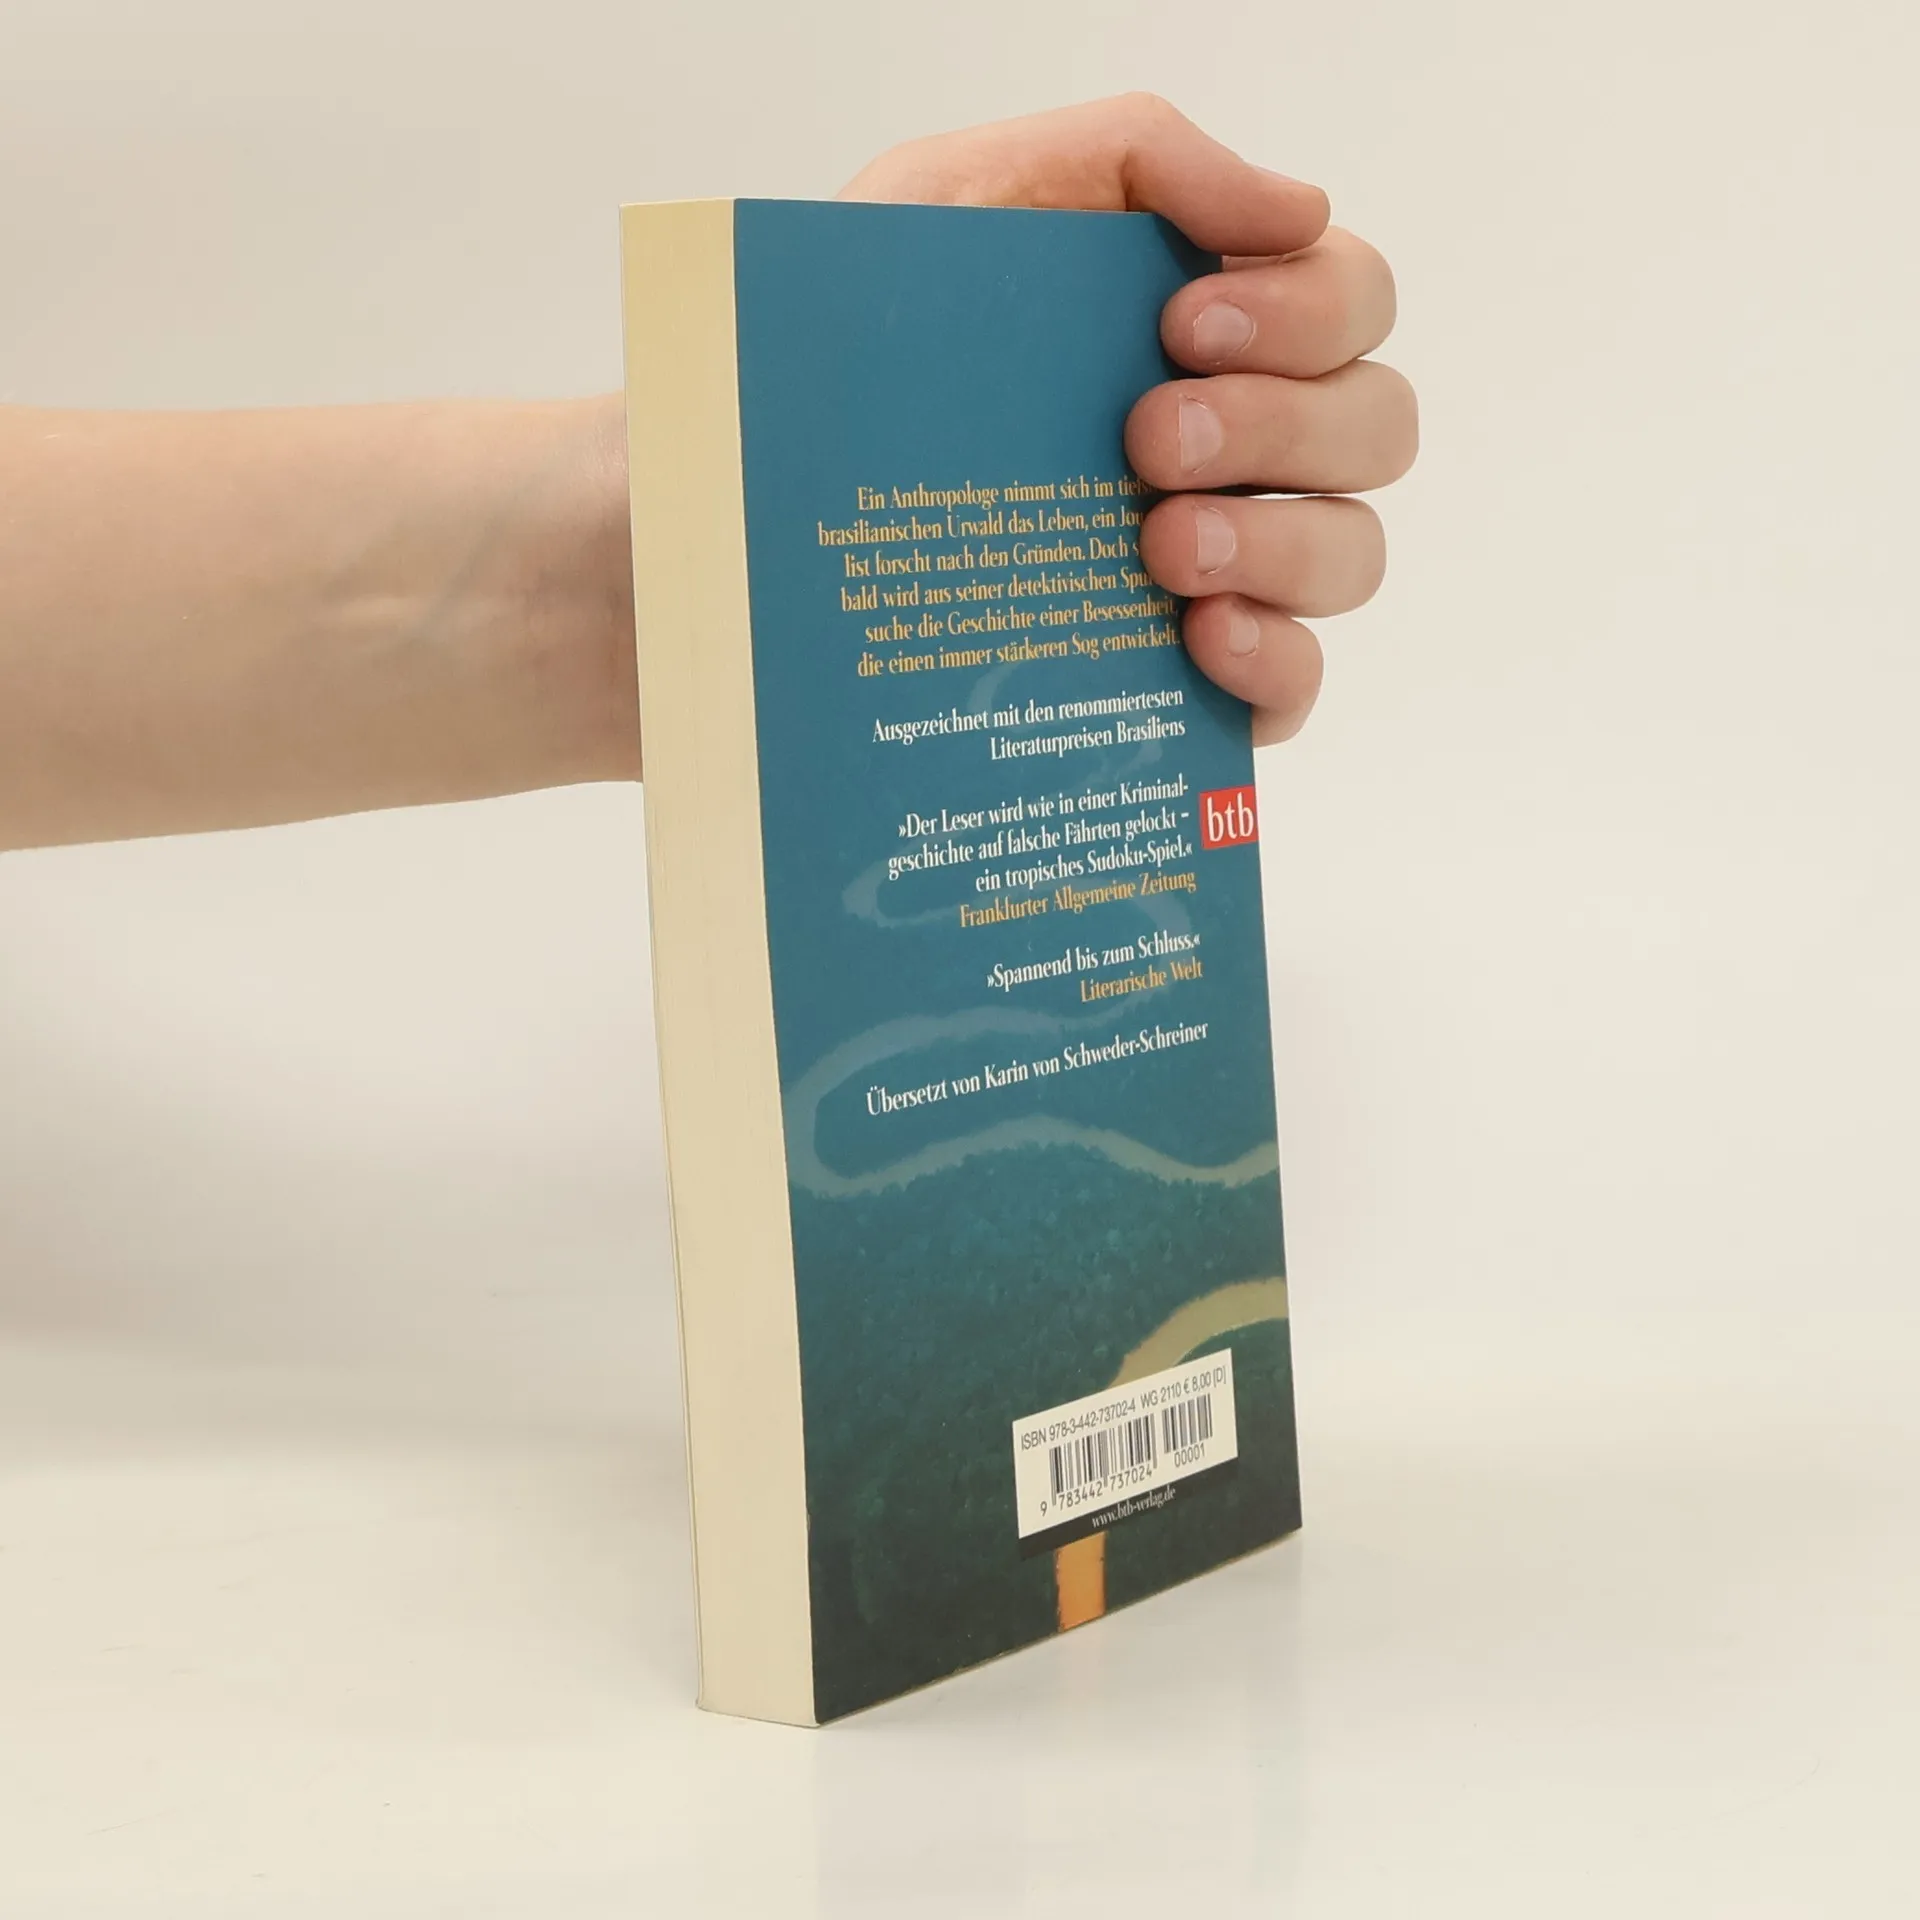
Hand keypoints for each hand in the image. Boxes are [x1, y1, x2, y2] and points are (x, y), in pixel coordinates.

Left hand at [843, 95, 1415, 744]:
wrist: (751, 500)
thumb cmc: (849, 348)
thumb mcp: (960, 196)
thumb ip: (1138, 158)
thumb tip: (1300, 211)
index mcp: (1202, 332)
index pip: (1351, 301)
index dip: (1308, 312)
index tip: (1182, 326)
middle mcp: (1232, 449)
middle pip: (1375, 427)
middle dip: (1282, 424)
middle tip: (1149, 440)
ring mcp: (1214, 570)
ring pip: (1351, 554)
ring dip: (1280, 540)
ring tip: (1161, 545)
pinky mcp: (1179, 683)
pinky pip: (1296, 685)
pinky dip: (1273, 659)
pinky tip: (1198, 636)